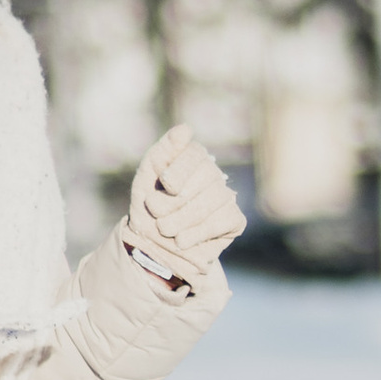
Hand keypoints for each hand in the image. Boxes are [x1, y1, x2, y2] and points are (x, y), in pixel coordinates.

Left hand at [126, 126, 243, 280]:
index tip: (165, 184)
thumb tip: (185, 129)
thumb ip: (162, 152)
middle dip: (174, 201)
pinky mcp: (235, 220)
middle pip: (206, 177)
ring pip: (212, 201)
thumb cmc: (149, 211)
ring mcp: (226, 197)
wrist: (153, 250)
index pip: (196, 154)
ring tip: (165, 230)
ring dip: (181, 220)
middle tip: (156, 214)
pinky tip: (182, 241)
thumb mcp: (146, 179)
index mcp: (192, 158)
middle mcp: (213, 174)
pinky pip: (221, 221)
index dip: (179, 170)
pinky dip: (196, 233)